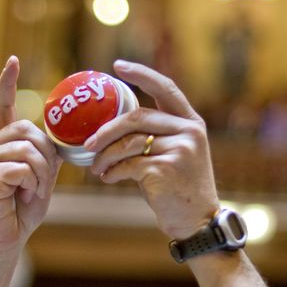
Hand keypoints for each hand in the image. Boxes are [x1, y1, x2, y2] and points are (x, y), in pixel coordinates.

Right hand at [0, 56, 61, 251]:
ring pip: (30, 150)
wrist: (3, 240)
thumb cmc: (21, 210)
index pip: (3, 106)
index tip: (13, 60)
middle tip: (42, 183)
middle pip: (30, 131)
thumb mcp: (42, 177)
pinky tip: (23, 196)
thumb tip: (63, 138)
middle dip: (47, 157)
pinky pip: (24, 168)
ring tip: (32, 191)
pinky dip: (33, 184)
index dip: (8, 82)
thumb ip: (48, 155)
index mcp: (1, 143)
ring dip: (42, 174)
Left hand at [85, 60, 218, 239]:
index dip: (141, 74)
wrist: (197, 221)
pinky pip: (128, 164)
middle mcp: (188, 132)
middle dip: (107, 130)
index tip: (117, 66)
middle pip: (137, 117)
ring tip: (96, 167)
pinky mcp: (166, 169)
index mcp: (191, 122)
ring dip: (105, 156)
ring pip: (128, 143)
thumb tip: (111, 126)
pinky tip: (108, 178)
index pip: (165, 87)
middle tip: (88, 143)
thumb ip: (155, 136)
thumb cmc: (179, 188)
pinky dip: (112, 171)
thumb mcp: (176, 154)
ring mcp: (179, 150)